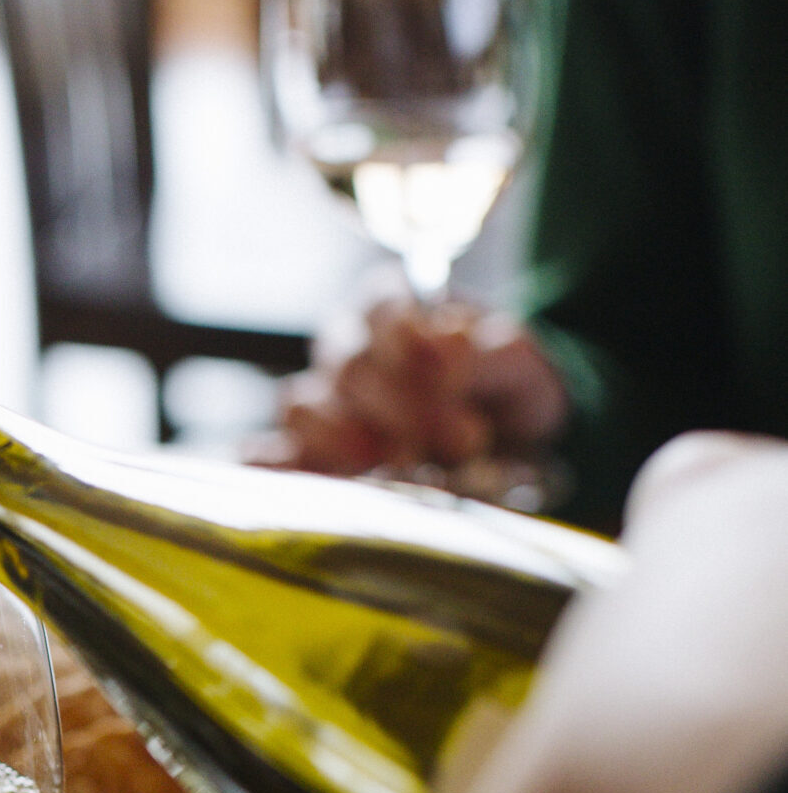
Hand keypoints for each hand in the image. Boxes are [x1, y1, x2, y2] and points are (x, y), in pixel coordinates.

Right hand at [262, 297, 568, 482]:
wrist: (502, 447)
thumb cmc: (504, 394)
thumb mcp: (525, 368)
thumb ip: (498, 351)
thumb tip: (451, 344)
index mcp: (395, 308)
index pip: (381, 306)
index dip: (408, 340)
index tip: (449, 377)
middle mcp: (347, 348)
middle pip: (348, 366)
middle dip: (404, 408)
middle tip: (460, 441)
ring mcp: (320, 403)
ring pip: (302, 406)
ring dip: (348, 441)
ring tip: (399, 467)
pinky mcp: (303, 453)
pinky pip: (267, 455)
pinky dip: (278, 469)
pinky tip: (324, 485)